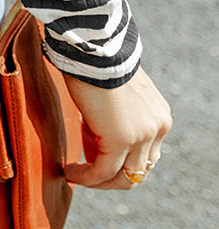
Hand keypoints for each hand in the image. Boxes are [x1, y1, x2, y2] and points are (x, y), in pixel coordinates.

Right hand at [63, 65, 171, 190]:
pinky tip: (68, 170)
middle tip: (84, 169)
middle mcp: (158, 128)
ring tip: (75, 173)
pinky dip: (85, 177)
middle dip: (110, 174)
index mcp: (159, 117)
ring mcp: (143, 135)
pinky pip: (102, 172)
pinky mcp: (122, 140)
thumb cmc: (98, 63)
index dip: (118, 159)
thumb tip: (96, 132)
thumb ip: (118, 115)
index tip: (91, 154)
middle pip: (138, 170)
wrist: (94, 48)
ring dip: (98, 180)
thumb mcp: (116, 94)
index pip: (145, 154)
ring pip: (124, 177)